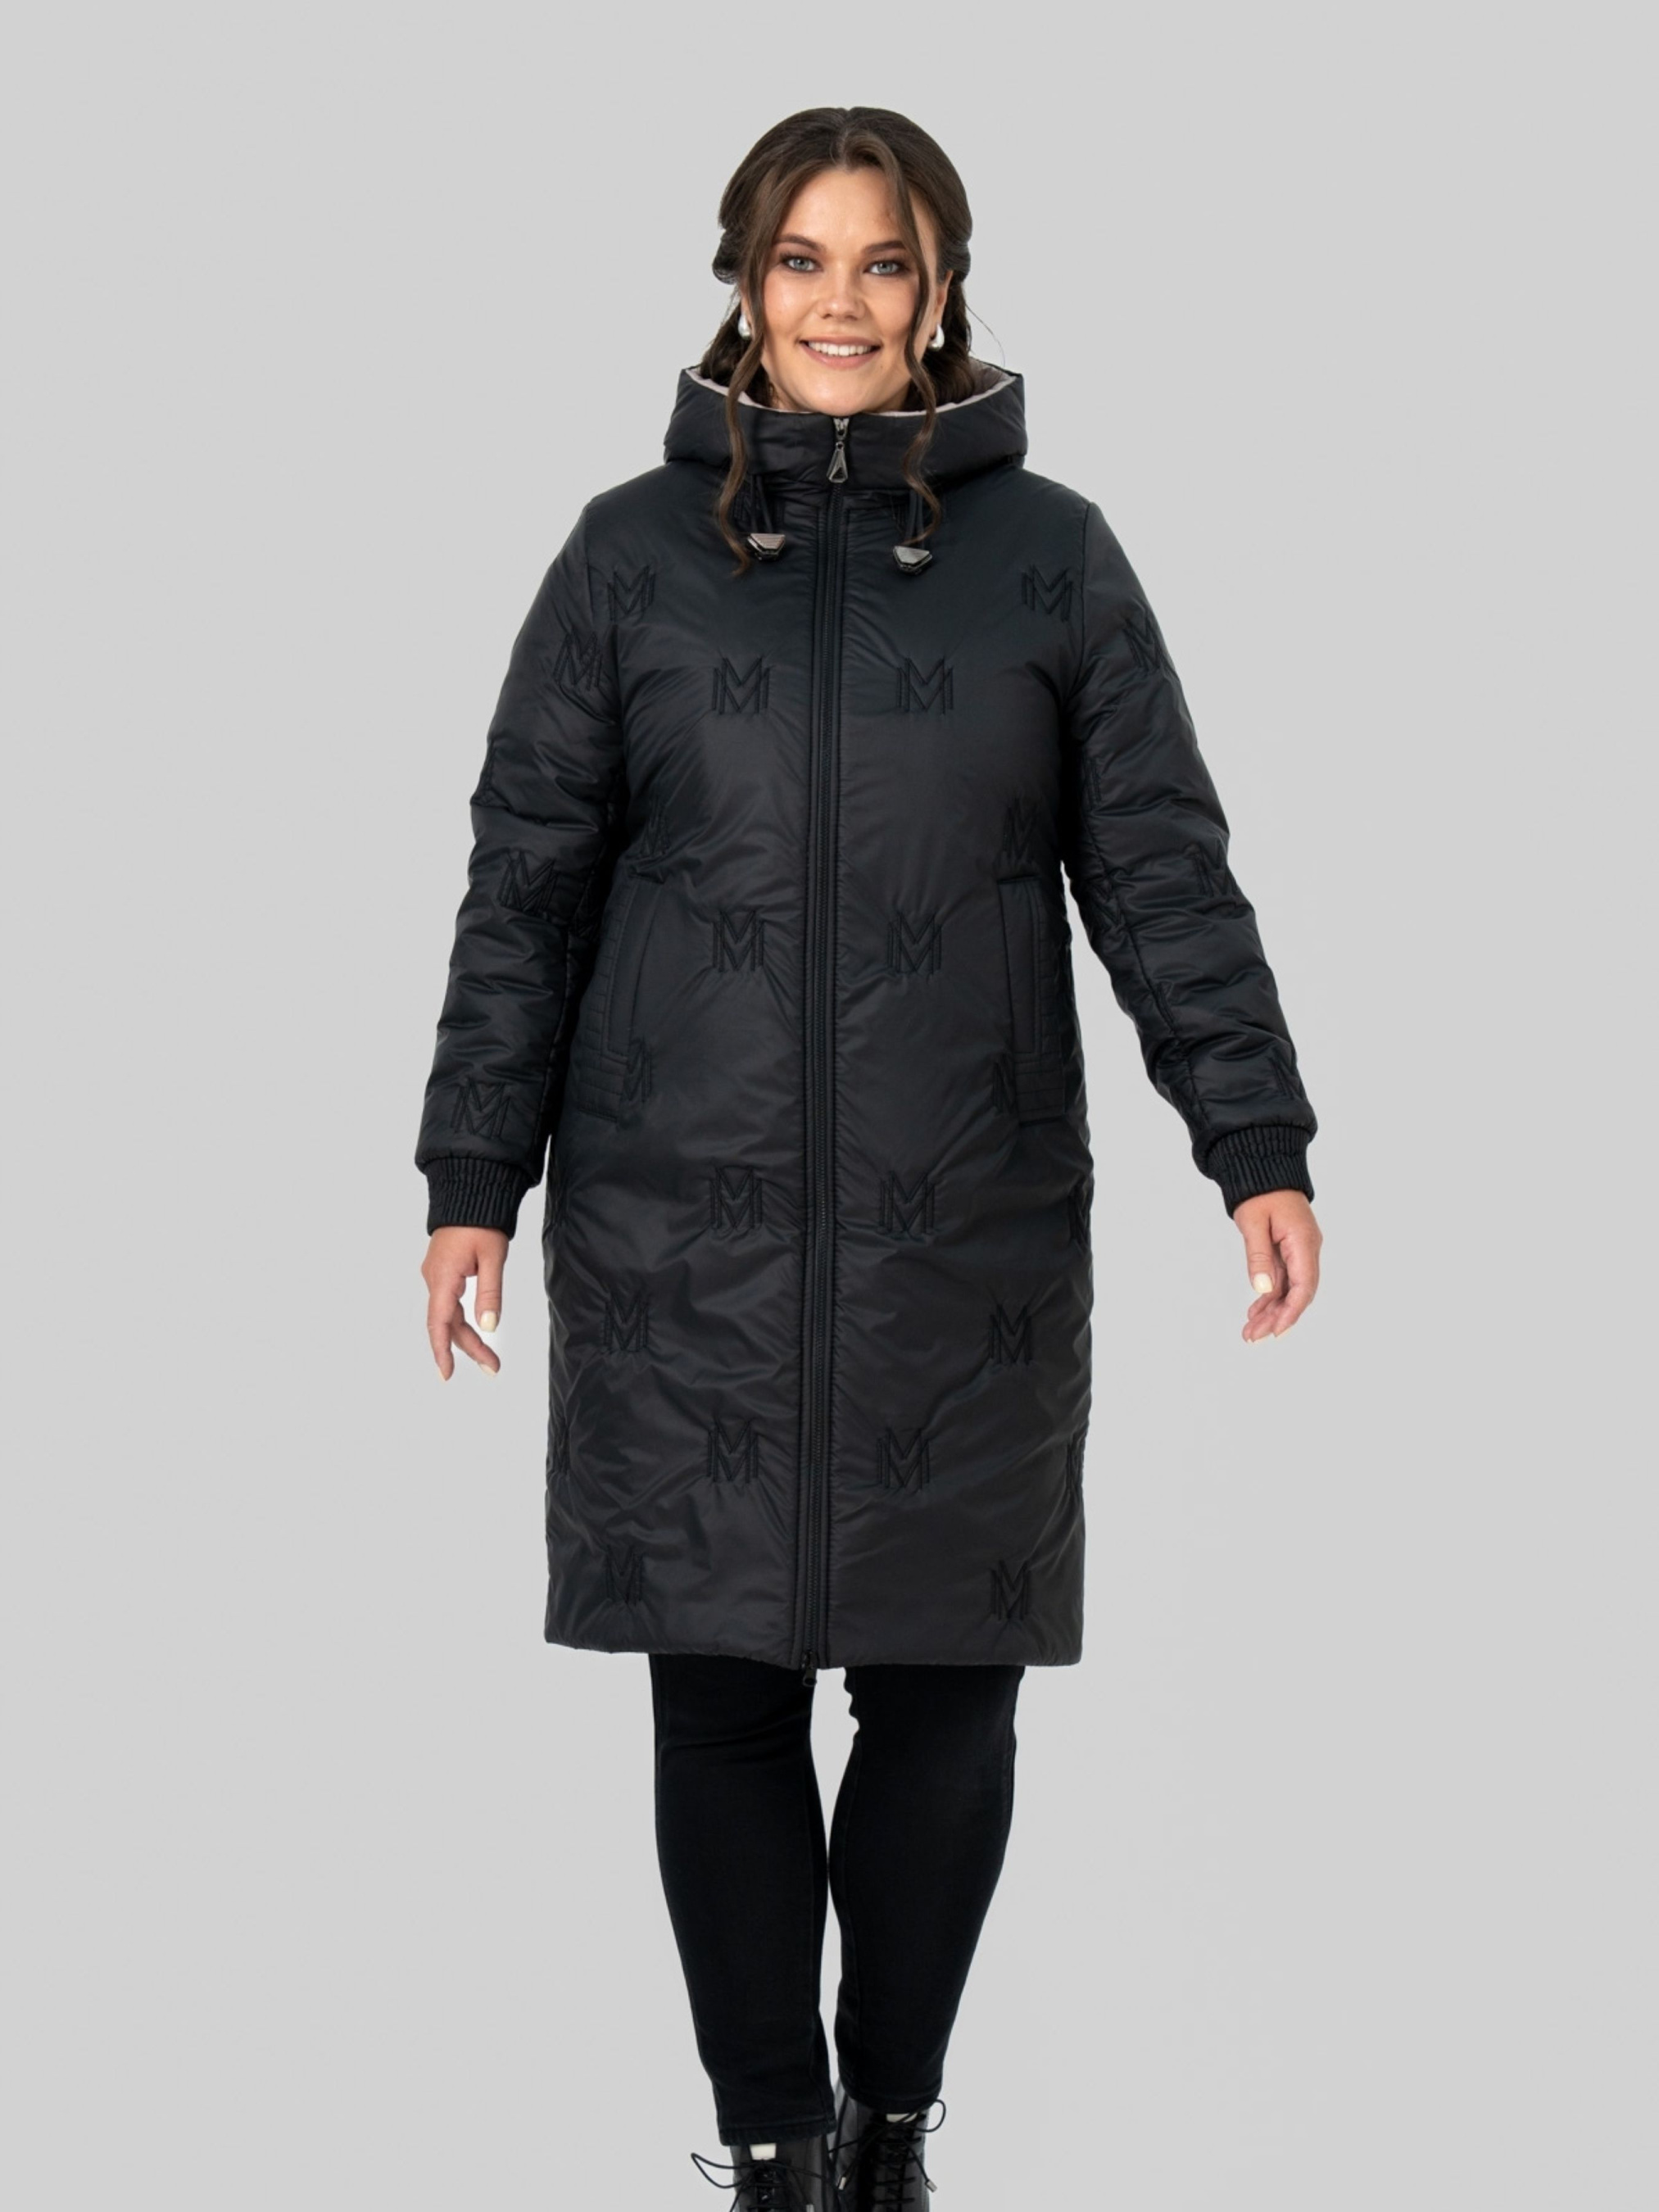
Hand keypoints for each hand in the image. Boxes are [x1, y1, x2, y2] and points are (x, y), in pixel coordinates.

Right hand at [422, 1225, 508, 1378]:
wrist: (470, 1193)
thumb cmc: (481, 1221)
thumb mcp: (492, 1257)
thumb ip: (490, 1293)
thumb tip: (489, 1326)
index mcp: (443, 1277)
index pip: (439, 1323)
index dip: (442, 1351)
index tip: (447, 1374)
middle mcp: (434, 1279)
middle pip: (448, 1323)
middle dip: (469, 1347)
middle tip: (493, 1367)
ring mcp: (436, 1275)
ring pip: (449, 1314)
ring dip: (467, 1336)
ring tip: (489, 1357)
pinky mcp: (443, 1271)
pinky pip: (449, 1303)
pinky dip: (461, 1320)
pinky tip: (475, 1331)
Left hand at [1233, 1188, 1321, 1342]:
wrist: (1265, 1169)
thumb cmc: (1260, 1191)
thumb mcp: (1254, 1223)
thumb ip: (1258, 1256)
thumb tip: (1262, 1290)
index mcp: (1303, 1241)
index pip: (1304, 1286)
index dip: (1292, 1312)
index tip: (1276, 1331)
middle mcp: (1307, 1248)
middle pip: (1298, 1292)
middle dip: (1278, 1317)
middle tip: (1253, 1336)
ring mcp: (1300, 1249)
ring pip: (1290, 1288)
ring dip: (1272, 1310)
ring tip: (1251, 1330)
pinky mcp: (1290, 1249)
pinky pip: (1283, 1278)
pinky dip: (1270, 1295)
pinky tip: (1256, 1310)